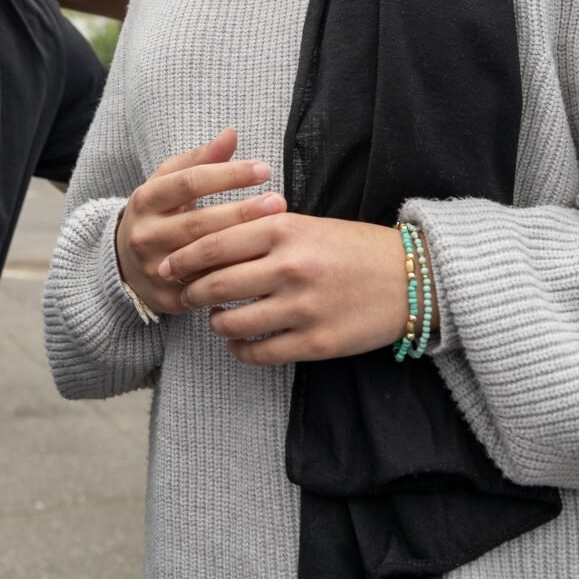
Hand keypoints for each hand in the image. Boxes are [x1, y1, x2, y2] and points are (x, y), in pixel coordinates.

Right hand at [116, 128, 285, 315]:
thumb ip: (201, 158)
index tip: (263, 169)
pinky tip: (261, 265)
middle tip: (279, 201)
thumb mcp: (169, 180)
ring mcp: (155, 269)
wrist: (124, 263)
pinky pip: (206, 288)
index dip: (228, 175)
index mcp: (146, 200)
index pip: (189, 182)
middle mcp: (146, 235)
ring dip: (242, 245)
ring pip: (203, 258)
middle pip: (199, 223)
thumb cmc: (158, 212)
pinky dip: (233, 276)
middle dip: (242, 212)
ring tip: (277, 231)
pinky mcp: (167, 298)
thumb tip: (232, 133)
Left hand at [163, 214, 430, 365]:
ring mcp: (302, 308)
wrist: (410, 277)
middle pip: (215, 284)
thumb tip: (211, 242)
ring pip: (232, 323)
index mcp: (284, 230)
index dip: (184, 258)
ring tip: (217, 319)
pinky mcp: (315, 343)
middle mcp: (289, 267)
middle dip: (192, 293)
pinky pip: (259, 353)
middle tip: (186, 296)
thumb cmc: (353, 247)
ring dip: (215, 324)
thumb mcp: (308, 225)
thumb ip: (263, 230)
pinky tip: (240, 344)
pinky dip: (240, 351)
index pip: (215, 244)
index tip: (168, 267)